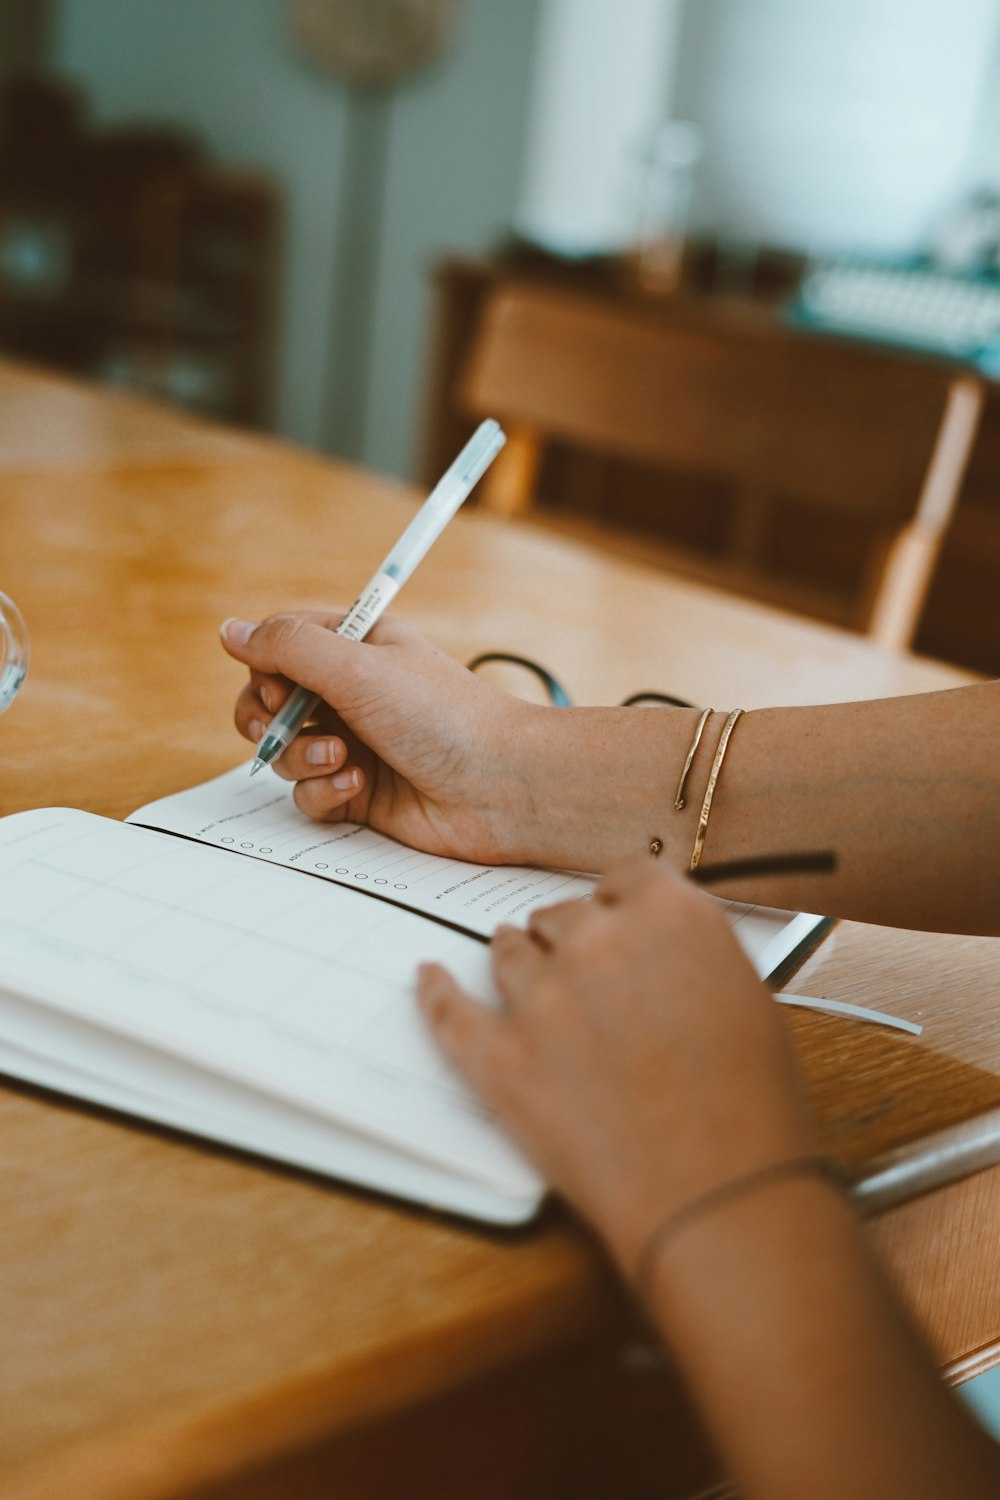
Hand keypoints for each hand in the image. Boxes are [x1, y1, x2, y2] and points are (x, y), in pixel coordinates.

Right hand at [220, 611, 541, 862]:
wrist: (501, 787)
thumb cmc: (442, 716)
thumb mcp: (358, 667)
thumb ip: (288, 647)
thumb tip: (230, 630)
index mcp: (356, 648)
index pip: (281, 646)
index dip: (265, 668)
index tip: (278, 684)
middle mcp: (351, 694)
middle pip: (269, 702)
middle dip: (265, 718)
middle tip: (282, 724)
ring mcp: (354, 744)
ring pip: (284, 752)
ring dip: (299, 757)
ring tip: (341, 759)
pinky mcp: (359, 793)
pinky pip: (308, 795)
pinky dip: (323, 792)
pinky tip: (358, 785)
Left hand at [418, 857, 811, 1273]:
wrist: (717, 1195)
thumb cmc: (750, 1111)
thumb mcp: (749, 1002)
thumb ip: (694, 958)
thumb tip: (664, 957)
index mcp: (671, 917)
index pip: (628, 877)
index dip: (622, 901)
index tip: (618, 915)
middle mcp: (598, 942)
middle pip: (563, 914)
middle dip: (570, 936)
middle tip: (580, 962)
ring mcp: (541, 998)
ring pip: (509, 952)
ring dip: (515, 956)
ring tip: (513, 959)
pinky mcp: (501, 1057)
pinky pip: (451, 1010)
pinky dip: (436, 991)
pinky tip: (429, 977)